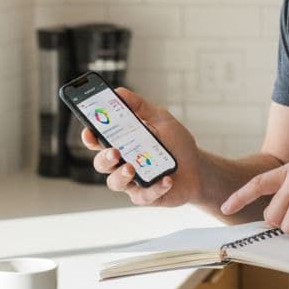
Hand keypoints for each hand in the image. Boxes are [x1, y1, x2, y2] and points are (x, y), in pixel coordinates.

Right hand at [81, 87, 202, 207]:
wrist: (198, 168)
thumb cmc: (176, 144)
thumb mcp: (161, 119)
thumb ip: (140, 107)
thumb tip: (119, 92)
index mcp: (122, 143)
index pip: (98, 141)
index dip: (90, 137)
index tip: (90, 132)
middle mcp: (122, 163)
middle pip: (101, 163)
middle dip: (104, 157)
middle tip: (114, 151)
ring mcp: (133, 181)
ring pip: (115, 183)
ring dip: (121, 176)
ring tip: (132, 168)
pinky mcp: (146, 197)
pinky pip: (143, 196)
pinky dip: (155, 188)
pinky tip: (166, 179)